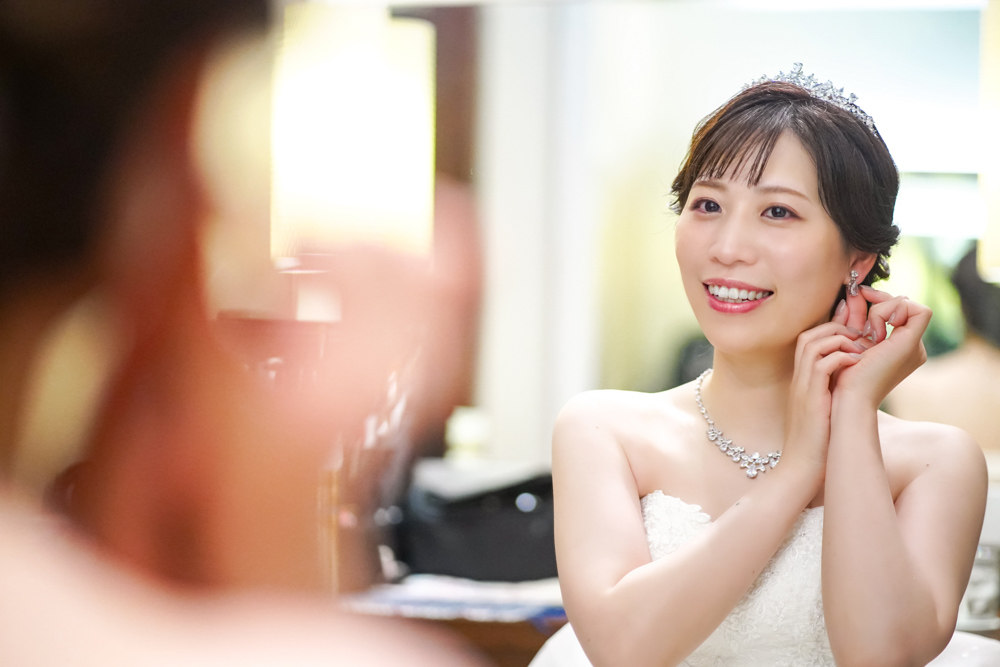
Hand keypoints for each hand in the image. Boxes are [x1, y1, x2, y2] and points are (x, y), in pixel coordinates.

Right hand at [783, 299, 867, 479]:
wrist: (802, 470)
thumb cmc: (817, 446)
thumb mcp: (824, 414)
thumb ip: (832, 397)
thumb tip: (853, 386)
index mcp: (801, 382)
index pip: (809, 341)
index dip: (831, 333)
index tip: (856, 339)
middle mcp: (798, 380)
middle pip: (809, 336)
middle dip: (836, 329)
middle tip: (861, 339)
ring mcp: (801, 387)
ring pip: (813, 344)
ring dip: (840, 340)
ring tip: (861, 350)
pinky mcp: (810, 398)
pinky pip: (823, 364)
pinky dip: (842, 358)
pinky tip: (858, 365)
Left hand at [834, 285, 930, 408]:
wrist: (847, 397)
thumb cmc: (842, 373)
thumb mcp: (850, 339)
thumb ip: (855, 318)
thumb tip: (853, 294)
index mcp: (899, 347)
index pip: (896, 310)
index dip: (877, 300)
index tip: (856, 296)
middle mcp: (912, 348)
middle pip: (902, 305)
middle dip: (877, 299)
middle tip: (857, 297)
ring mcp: (914, 348)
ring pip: (907, 304)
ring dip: (879, 309)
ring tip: (864, 332)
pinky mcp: (912, 344)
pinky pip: (914, 308)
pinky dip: (888, 311)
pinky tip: (873, 332)